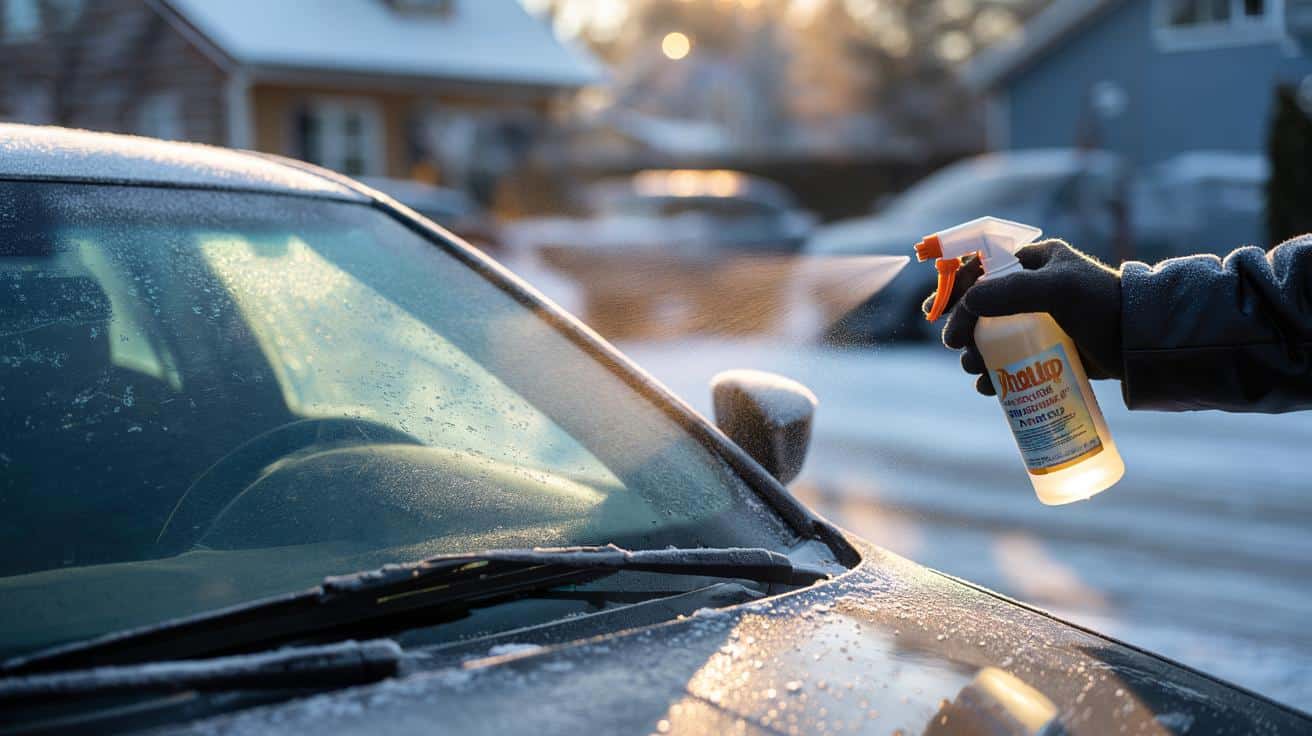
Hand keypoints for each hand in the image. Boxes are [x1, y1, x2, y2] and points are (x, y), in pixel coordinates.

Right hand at [921, 240, 1122, 395]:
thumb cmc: (1102, 306)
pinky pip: (1009, 361)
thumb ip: (1011, 292)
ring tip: (974, 370)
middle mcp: (1032, 289)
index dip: (953, 287)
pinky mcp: (1046, 351)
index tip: (935, 309)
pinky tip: (989, 387)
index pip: (982, 268)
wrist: (1140, 343)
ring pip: (991, 338)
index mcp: (1034, 263)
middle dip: (963, 328)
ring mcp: (1038, 322)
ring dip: (975, 355)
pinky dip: (995, 375)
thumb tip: (967, 303)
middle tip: (955, 346)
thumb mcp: (1057, 289)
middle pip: (980, 308)